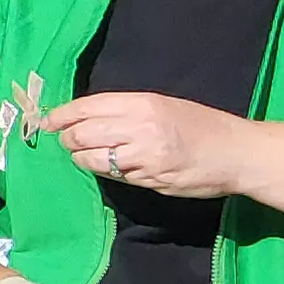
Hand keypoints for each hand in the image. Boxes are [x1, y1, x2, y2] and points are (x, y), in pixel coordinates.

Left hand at [39, 91, 260, 198]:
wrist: (236, 153)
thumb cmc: (201, 125)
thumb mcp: (164, 106)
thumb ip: (127, 112)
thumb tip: (87, 118)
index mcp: (143, 103)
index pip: (88, 107)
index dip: (62, 115)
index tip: (48, 121)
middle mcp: (140, 127)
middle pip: (83, 134)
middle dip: (67, 139)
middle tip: (65, 141)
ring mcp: (143, 156)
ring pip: (92, 158)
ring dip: (81, 158)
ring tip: (82, 155)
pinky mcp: (148, 179)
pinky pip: (114, 176)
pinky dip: (104, 171)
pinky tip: (108, 167)